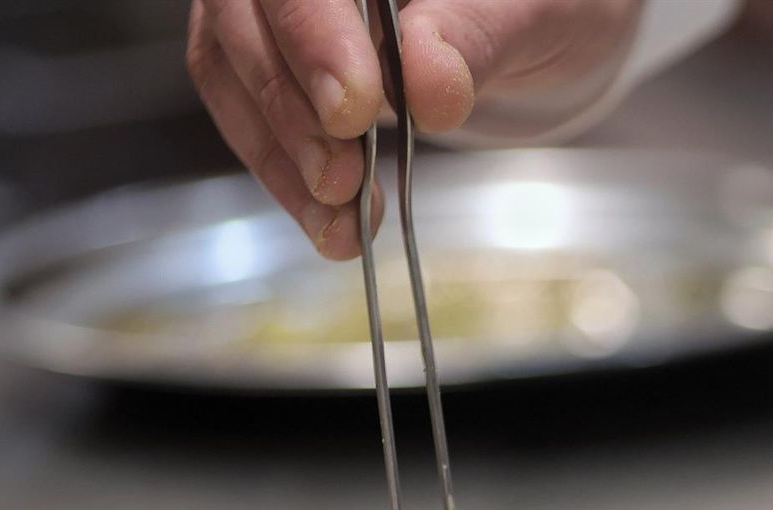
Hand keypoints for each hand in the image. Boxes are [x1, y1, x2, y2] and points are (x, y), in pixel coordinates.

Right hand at [187, 0, 642, 259]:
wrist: (540, 26)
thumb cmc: (542, 1)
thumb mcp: (536, 10)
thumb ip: (477, 35)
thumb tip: (428, 84)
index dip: (311, 34)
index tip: (352, 110)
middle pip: (243, 12)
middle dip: (287, 104)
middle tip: (340, 179)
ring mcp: (272, 4)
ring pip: (230, 65)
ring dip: (280, 155)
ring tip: (340, 219)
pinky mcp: (269, 56)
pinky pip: (248, 110)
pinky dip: (284, 174)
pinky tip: (329, 223)